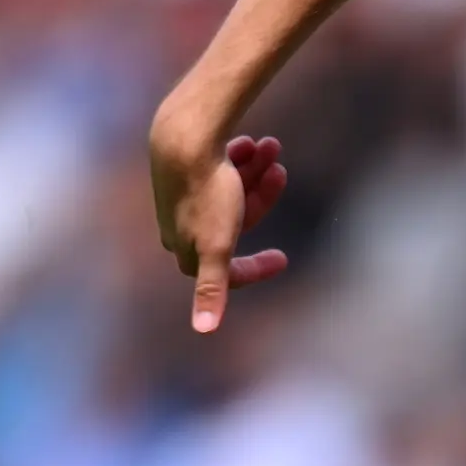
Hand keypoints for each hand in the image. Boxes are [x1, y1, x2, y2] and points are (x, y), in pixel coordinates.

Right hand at [149, 129, 293, 333]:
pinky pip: (222, 168)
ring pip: (233, 189)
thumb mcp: (216, 246)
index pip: (228, 269)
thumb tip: (203, 331)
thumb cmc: (206, 193)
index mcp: (186, 247)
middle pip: (238, 221)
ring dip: (257, 170)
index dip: (257, 269)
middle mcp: (182, 222)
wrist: (186, 135)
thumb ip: (212, 288)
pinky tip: (253, 143)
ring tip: (271, 147)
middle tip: (282, 171)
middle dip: (263, 197)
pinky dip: (242, 158)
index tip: (284, 260)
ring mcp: (184, 192)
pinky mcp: (187, 165)